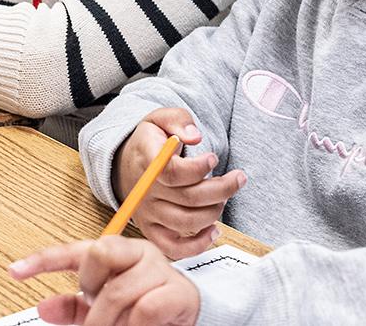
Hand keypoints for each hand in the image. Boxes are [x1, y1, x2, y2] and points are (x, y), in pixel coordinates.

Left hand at [10, 236, 199, 325]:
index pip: (75, 250)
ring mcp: (159, 269)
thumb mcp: (104, 311)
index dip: (43, 259)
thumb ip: (75, 309)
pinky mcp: (177, 292)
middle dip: (91, 291)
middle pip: (100, 253)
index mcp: (116, 254)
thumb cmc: (146, 310)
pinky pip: (145, 310)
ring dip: (111, 321)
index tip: (14, 271)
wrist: (190, 320)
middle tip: (96, 316)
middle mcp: (137, 253)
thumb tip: (45, 308)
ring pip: (119, 291)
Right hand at [113, 108, 245, 259]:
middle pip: (187, 198)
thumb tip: (194, 136)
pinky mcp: (152, 230)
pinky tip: (214, 229)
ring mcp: (147, 213)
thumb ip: (178, 120)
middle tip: (238, 178)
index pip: (171, 172)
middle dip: (221, 189)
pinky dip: (197, 245)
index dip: (197, 168)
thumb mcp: (161, 118)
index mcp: (146, 160)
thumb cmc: (152, 142)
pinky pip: (173, 248)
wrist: (127, 165)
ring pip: (186, 222)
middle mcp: (144, 190)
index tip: (213, 158)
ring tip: (225, 197)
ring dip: (215, 211)